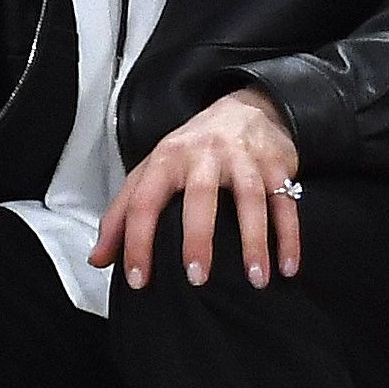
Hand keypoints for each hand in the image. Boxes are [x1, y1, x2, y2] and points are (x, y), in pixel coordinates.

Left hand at [97, 87, 304, 288]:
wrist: (245, 108)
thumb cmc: (191, 150)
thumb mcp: (152, 171)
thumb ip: (122, 215)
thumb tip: (99, 259)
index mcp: (166, 158)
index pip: (144, 201)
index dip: (137, 241)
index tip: (138, 280)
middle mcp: (204, 155)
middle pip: (200, 196)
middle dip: (197, 238)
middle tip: (196, 278)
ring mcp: (243, 158)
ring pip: (251, 199)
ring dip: (255, 241)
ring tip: (256, 279)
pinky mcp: (276, 164)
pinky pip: (285, 203)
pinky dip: (289, 237)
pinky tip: (288, 267)